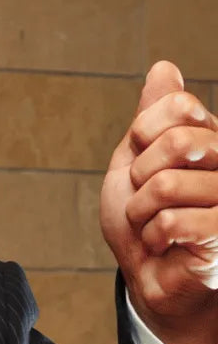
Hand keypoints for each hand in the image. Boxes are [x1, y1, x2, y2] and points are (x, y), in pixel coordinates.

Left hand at [100, 60, 217, 343]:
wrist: (147, 276)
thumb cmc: (142, 221)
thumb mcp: (134, 162)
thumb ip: (151, 119)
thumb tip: (164, 68)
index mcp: (210, 141)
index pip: (178, 108)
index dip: (143, 134)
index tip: (141, 162)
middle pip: (177, 142)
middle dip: (140, 177)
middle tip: (146, 200)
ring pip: (166, 186)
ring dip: (141, 214)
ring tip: (155, 228)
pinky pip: (172, 222)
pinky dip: (153, 237)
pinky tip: (165, 246)